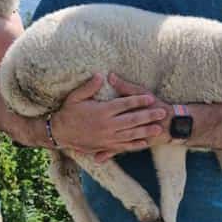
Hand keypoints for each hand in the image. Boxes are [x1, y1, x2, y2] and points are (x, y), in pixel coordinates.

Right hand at [51, 72, 167, 158]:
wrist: (59, 133)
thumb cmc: (67, 113)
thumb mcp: (75, 97)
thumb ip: (89, 86)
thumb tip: (101, 75)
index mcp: (102, 111)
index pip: (124, 104)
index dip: (138, 100)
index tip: (150, 98)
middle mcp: (107, 125)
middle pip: (132, 119)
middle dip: (148, 116)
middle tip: (162, 113)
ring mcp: (107, 137)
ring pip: (130, 134)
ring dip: (145, 131)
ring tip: (157, 128)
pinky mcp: (104, 146)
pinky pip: (122, 146)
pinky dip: (133, 145)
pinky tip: (143, 143)